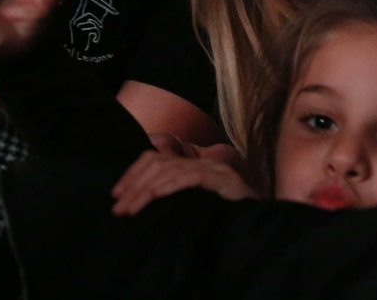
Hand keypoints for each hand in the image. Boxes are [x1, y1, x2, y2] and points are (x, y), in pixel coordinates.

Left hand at [110, 148, 253, 215]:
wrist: (260, 218)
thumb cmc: (226, 215)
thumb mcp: (194, 204)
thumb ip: (175, 196)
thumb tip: (142, 200)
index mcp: (191, 165)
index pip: (154, 159)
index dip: (132, 174)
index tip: (116, 195)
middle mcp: (200, 162)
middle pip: (157, 163)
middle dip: (133, 184)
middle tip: (118, 207)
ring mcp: (212, 168)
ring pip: (170, 169)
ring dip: (145, 189)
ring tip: (130, 207)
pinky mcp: (222, 177)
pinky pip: (191, 176)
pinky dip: (170, 184)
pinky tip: (155, 195)